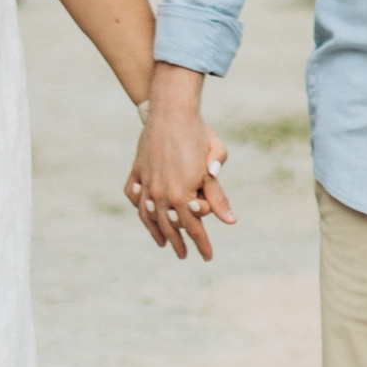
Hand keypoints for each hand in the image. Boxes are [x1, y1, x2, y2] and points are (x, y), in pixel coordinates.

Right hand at [126, 87, 235, 262]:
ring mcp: (146, 184)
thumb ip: (219, 195)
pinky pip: (136, 198)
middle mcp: (161, 194)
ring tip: (163, 243)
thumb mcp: (214, 163)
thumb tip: (230, 221)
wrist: (171, 109)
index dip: (202, 244)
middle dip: (180, 243)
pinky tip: (146, 217)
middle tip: (185, 255)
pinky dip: (141, 210)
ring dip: (158, 232)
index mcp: (182, 194)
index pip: (195, 228)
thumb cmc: (198, 133)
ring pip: (149, 217)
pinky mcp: (137, 172)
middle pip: (171, 227)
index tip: (207, 257)